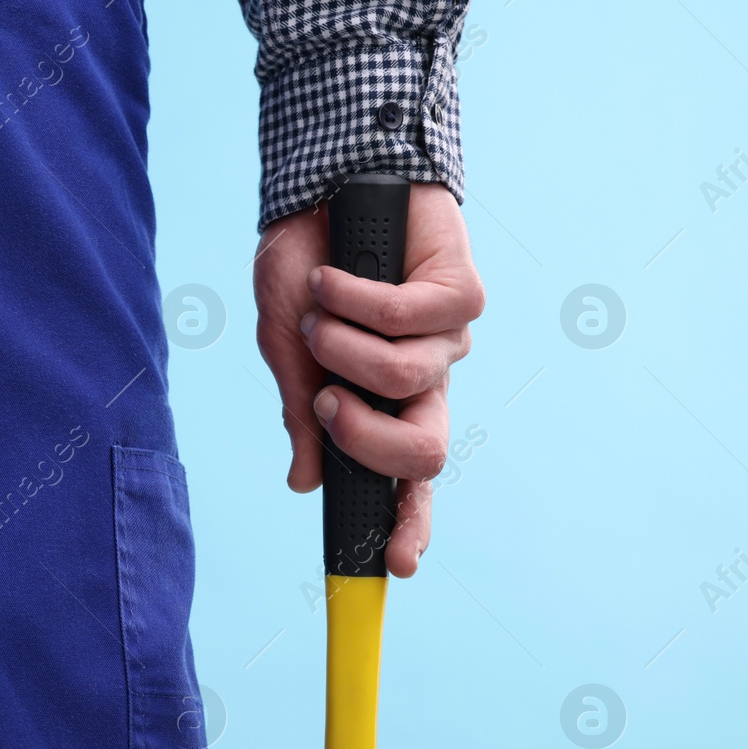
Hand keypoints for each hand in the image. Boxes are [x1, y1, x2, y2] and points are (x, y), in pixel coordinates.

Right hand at [253, 182, 483, 577]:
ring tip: (318, 306)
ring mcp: (448, 338)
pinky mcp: (462, 290)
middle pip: (428, 452)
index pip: (407, 479)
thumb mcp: (285, 347)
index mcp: (384, 402)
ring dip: (341, 344)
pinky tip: (334, 277)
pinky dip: (356, 300)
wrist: (319, 182)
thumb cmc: (302, 264)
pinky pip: (409, 320)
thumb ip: (298, 414)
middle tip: (325, 403)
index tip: (395, 565)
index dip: (407, 525)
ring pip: (405, 378)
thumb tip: (305, 483)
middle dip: (369, 438)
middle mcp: (424, 378)